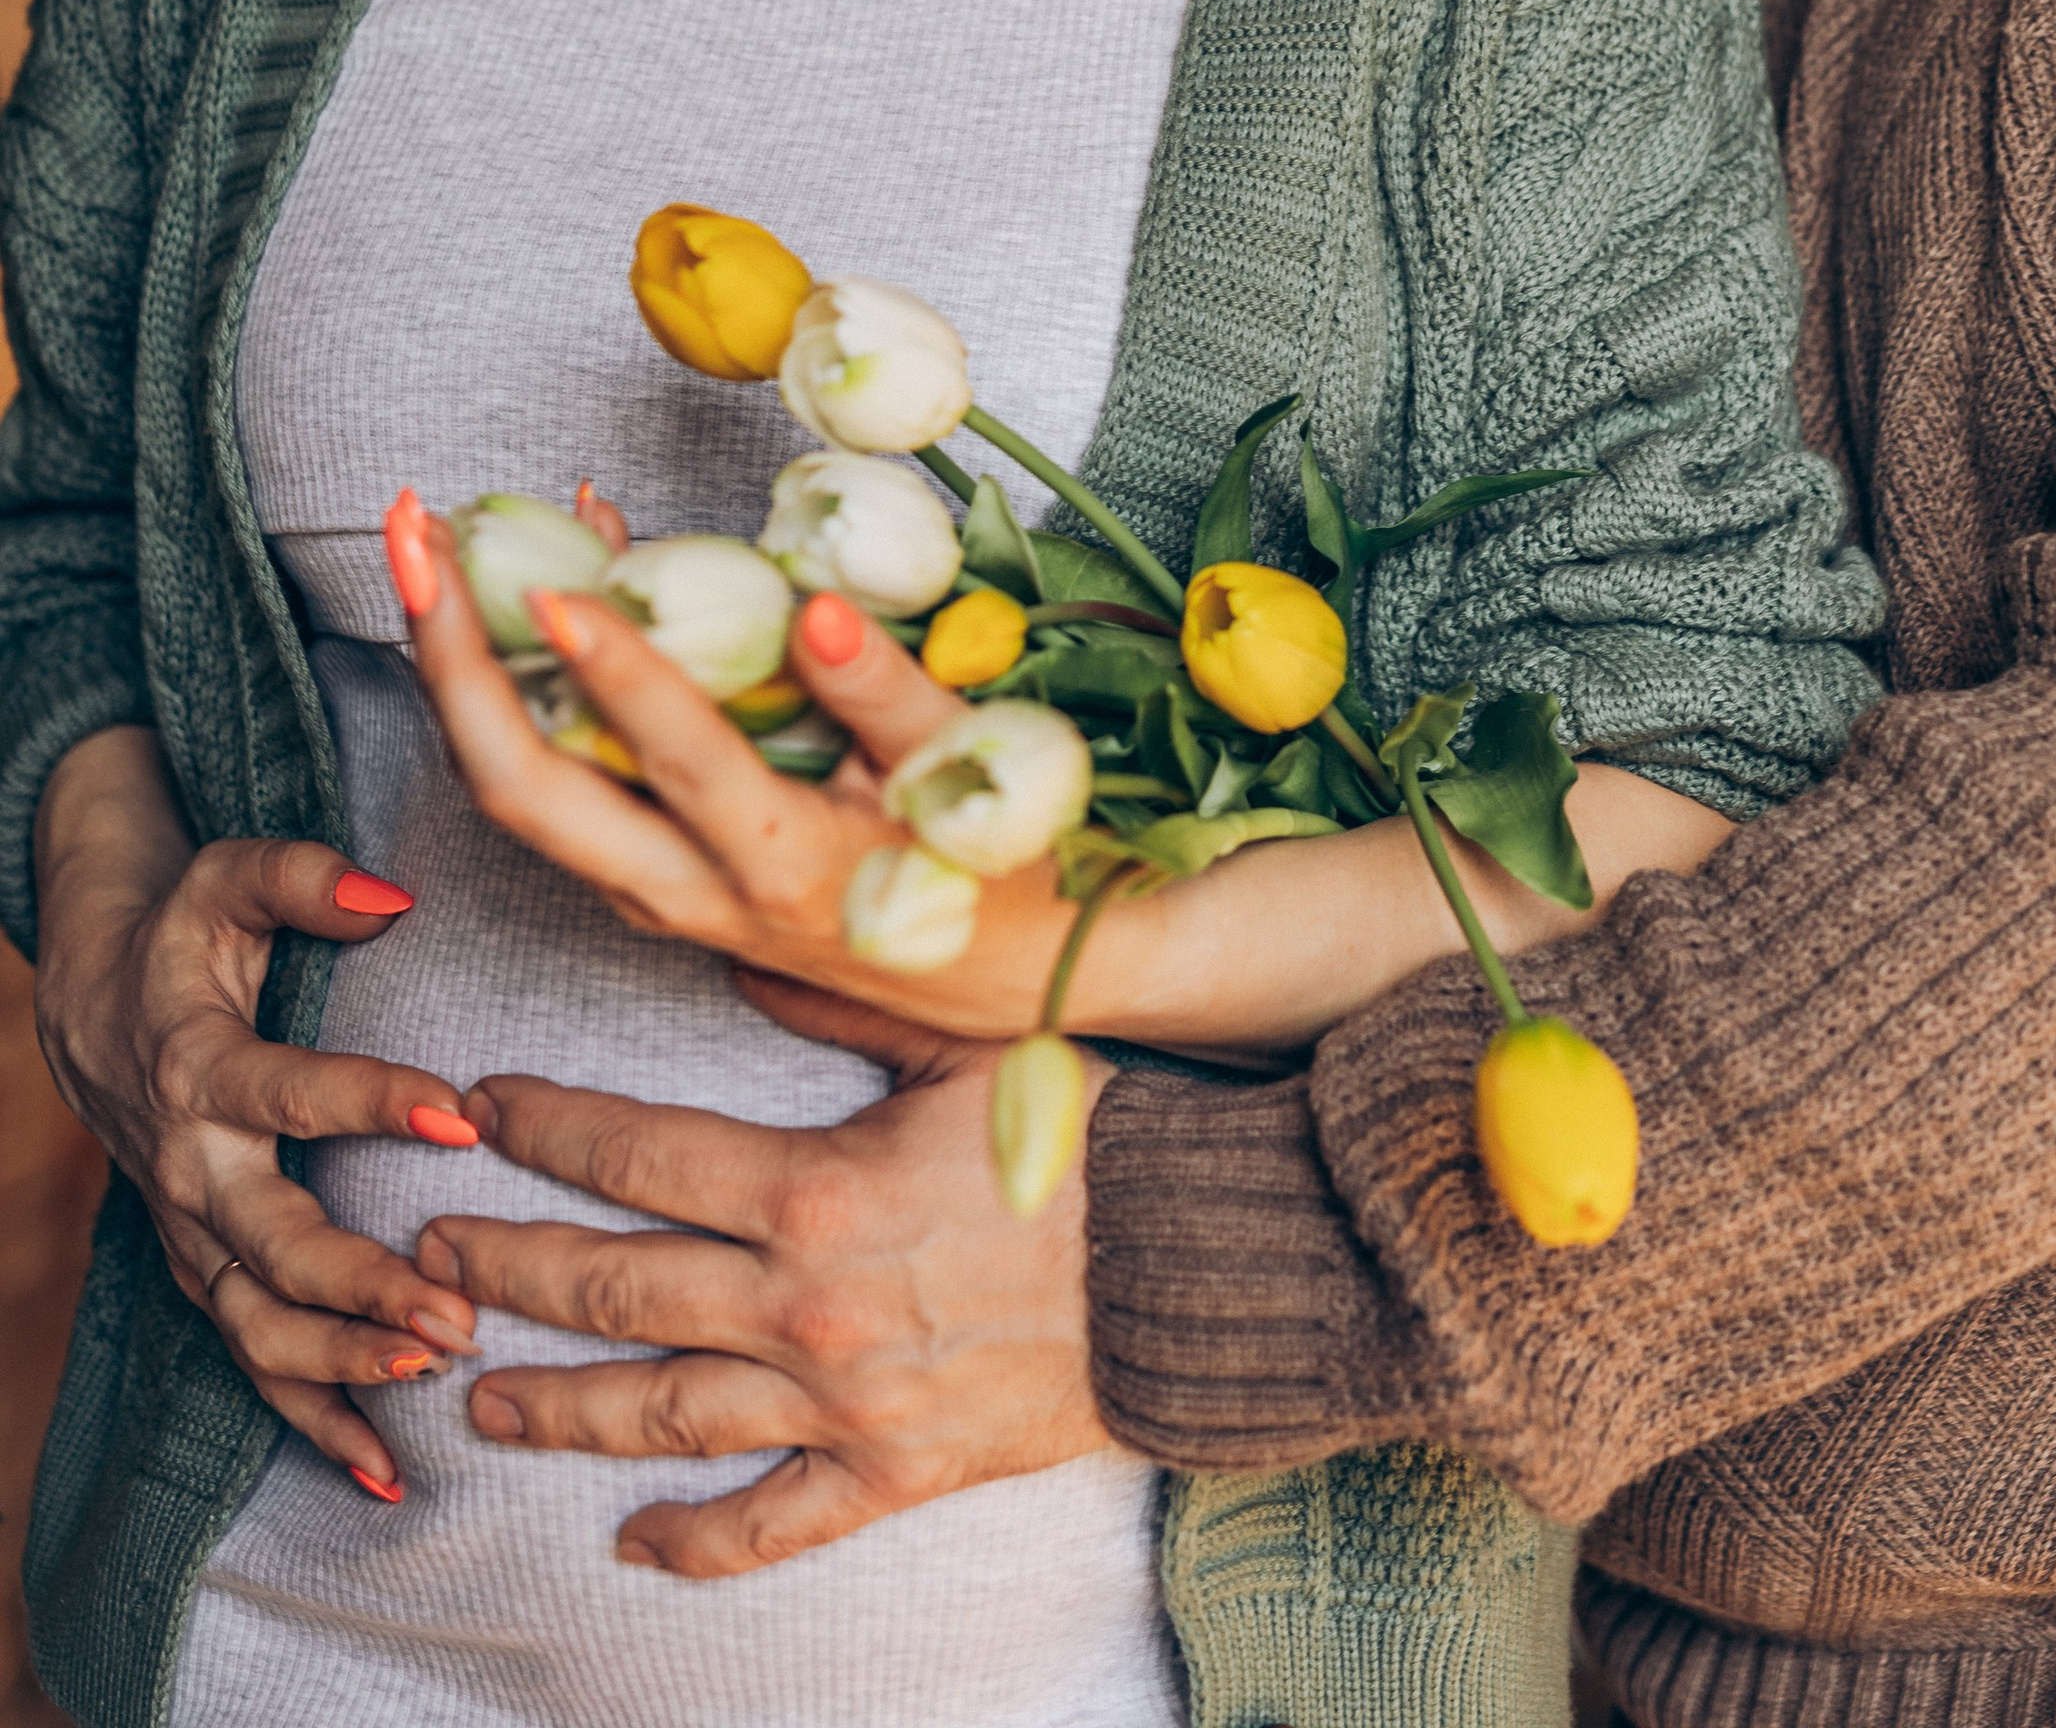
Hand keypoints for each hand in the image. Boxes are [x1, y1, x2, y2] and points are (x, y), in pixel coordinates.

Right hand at [33, 724, 484, 1495]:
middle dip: (362, 1285)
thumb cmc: (187, 933)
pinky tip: (385, 1471)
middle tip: (457, 1309)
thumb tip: (394, 895)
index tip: (459, 1116)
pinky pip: (254, 1363)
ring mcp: (193, 1234)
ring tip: (434, 1374)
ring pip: (259, 1325)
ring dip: (344, 1362)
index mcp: (198, 1067)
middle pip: (270, 1245)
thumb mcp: (231, 878)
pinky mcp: (206, 1273)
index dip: (369, 1100)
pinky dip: (313, 1421)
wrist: (98, 1004)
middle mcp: (189, 1166)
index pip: (286, 1091)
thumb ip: (307, 879)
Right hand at [397, 497, 1735, 1057]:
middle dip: (475, 666)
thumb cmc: (952, 897)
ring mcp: (843, 874)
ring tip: (576, 579)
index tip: (420, 555)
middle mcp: (739, 892)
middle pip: (552, 794)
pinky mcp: (954, 832)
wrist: (1119, 976)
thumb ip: (716, 749)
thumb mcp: (802, 828)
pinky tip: (816, 606)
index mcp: (694, 886)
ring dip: (632, 680)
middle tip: (427, 538)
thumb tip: (627, 615)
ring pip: (701, 786)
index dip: (455, 675)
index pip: (526, 788)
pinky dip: (857, 683)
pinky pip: (897, 752)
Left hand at [397, 502, 1121, 1034]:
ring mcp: (658, 890)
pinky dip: (526, 683)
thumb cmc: (1002, 874)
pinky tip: (551, 581)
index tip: (561, 580)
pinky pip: (562, 779)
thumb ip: (890, 700)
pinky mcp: (656, 875)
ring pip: (518, 791)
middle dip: (450, 659)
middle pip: (524, 791)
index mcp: (779, 868)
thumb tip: (815, 611)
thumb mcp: (972, 786)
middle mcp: (691, 891)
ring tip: (436, 545)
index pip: (673, 760)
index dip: (615, 669)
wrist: (1013, 988)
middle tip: (415, 533)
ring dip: (461, 667)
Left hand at [418, 1000, 1109, 1576]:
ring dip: (557, 1408)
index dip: (547, 1126)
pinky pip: (770, 1524)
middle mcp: (804, 1305)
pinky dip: (694, 1542)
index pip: (637, 1152)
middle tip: (425, 1254)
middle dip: (507, 1269)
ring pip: (660, 1412)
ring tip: (479, 1399)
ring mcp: (839, 1402)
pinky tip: (629, 1542)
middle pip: (615, 1288)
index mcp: (813, 1186)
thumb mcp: (960, 1038)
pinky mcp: (889, 1471)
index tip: (482, 1104)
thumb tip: (743, 944)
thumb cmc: (1089, 1132)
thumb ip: (839, 998)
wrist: (1200, 1261)